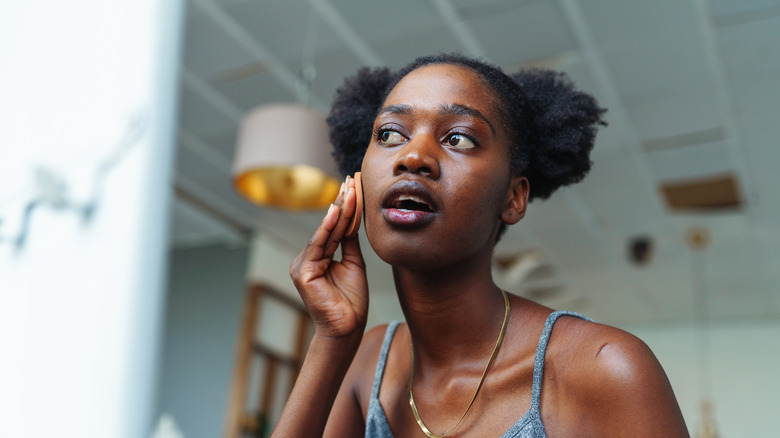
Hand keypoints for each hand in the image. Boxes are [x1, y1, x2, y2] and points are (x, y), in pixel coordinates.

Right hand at [290, 176, 367, 338]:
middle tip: (352, 179)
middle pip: (329, 225)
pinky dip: (327, 227)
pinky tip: (336, 212)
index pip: (335, 227)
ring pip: (325, 232)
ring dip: (338, 210)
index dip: (346, 207)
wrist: (347, 328)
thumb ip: (349, 242)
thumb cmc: (351, 300)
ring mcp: (303, 264)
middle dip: (342, 202)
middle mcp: (308, 258)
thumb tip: (352, 218)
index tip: (355, 185)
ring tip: (349, 190)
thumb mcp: (353, 263)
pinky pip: (318, 245)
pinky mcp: (303, 272)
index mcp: (318, 257)